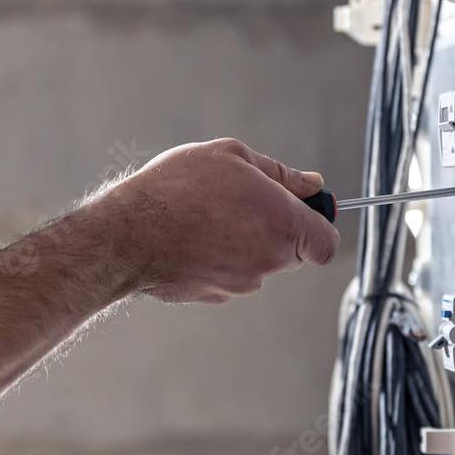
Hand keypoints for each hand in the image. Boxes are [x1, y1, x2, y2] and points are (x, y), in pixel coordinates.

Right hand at [104, 137, 338, 303]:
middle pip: (291, 252)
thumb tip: (311, 185)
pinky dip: (217, 258)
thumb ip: (280, 174)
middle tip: (239, 201)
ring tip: (205, 215)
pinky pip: (228, 275)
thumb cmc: (178, 188)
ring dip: (242, 241)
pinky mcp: (214, 296)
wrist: (128, 235)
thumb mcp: (232, 157)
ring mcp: (241, 284)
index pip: (326, 243)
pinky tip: (190, 237)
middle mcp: (269, 261)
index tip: (301, 210)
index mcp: (283, 224)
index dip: (318, 226)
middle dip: (275, 228)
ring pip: (257, 263)